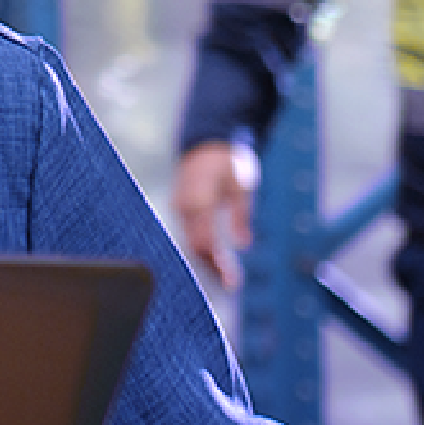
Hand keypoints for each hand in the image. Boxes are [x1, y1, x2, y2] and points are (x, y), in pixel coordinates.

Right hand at [175, 140, 257, 290]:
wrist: (208, 140)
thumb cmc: (228, 161)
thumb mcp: (242, 187)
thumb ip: (240, 216)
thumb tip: (243, 245)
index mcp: (199, 201)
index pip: (205, 242)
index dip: (218, 264)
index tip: (232, 282)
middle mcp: (185, 206)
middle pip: (195, 246)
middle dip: (212, 267)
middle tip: (232, 284)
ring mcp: (180, 207)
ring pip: (191, 241)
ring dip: (207, 259)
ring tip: (225, 276)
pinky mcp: (182, 208)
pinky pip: (190, 232)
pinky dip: (202, 247)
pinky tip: (214, 259)